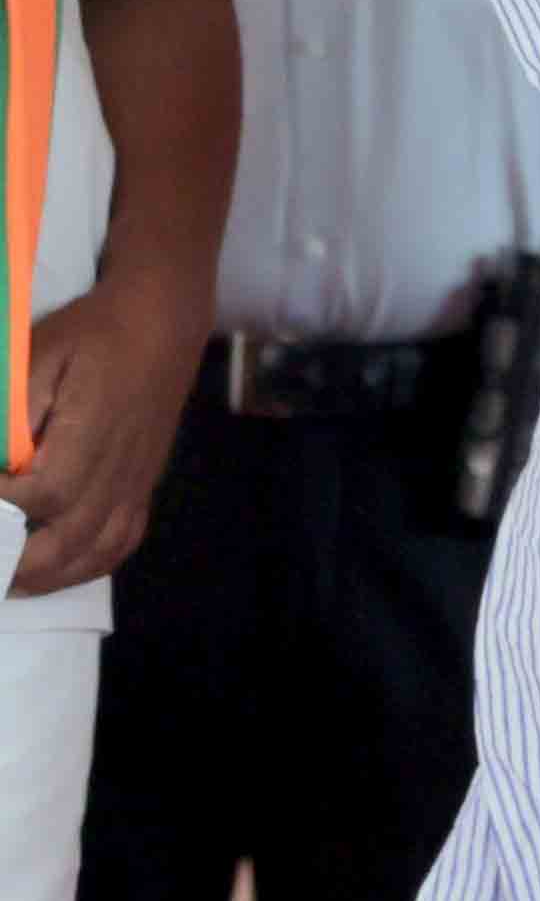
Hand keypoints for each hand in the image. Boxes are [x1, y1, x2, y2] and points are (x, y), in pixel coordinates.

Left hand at [5, 273, 207, 596]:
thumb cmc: (93, 334)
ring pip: (94, 552)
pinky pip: (122, 542)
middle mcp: (117, 469)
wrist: (162, 320)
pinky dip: (86, 566)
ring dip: (47, 577)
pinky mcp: (142, 484)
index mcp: (91, 435)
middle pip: (65, 541)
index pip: (41, 496)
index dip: (0, 510)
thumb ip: (11, 409)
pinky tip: (57, 568)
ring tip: (7, 580)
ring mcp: (134, 482)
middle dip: (13, 561)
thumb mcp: (38, 353)